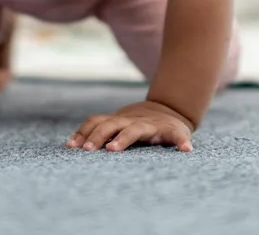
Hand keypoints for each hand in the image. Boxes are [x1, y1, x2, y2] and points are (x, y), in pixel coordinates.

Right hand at [67, 100, 195, 152]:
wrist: (166, 107)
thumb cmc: (172, 127)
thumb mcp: (180, 132)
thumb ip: (181, 140)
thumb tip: (187, 150)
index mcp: (146, 125)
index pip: (133, 131)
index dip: (123, 139)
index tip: (112, 149)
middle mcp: (129, 120)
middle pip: (111, 125)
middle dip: (98, 137)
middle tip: (88, 151)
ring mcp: (119, 118)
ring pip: (99, 121)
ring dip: (86, 133)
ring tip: (73, 147)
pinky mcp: (111, 119)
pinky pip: (93, 123)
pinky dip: (82, 131)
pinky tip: (71, 144)